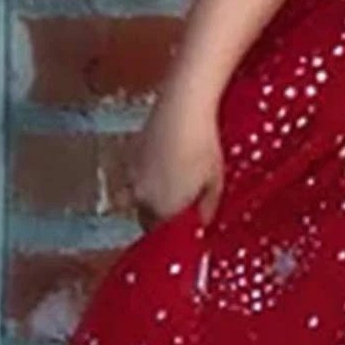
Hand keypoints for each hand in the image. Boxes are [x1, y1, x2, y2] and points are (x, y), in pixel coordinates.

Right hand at [130, 91, 225, 231]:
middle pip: (146, 219)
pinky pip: (135, 177)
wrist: (182, 109)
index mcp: (164, 210)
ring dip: (152, 197)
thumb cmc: (202, 146)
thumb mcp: (215, 182)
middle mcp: (142, 197)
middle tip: (181, 207)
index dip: (173, 232)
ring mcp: (132, 176)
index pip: (162, 234)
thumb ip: (207, 208)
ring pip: (138, 198)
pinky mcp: (130, 155)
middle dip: (160, 218)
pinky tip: (166, 164)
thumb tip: (203, 221)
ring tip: (174, 183)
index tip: (185, 225)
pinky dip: (147, 177)